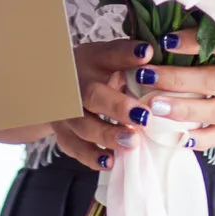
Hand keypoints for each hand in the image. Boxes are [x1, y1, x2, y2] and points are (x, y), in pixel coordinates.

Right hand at [46, 40, 144, 171]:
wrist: (57, 88)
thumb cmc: (97, 74)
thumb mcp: (110, 61)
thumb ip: (132, 61)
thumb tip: (157, 56)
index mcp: (91, 59)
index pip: (109, 53)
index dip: (126, 54)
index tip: (146, 53)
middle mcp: (75, 84)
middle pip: (92, 95)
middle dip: (117, 107)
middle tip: (143, 116)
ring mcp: (66, 110)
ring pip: (83, 125)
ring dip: (108, 135)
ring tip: (132, 141)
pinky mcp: (63, 133)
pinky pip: (75, 147)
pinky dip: (91, 157)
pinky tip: (110, 162)